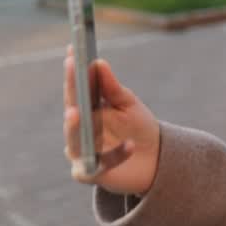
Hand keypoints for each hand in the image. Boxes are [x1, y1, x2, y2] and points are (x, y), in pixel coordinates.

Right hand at [63, 53, 160, 195]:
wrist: (155, 159)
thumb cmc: (137, 126)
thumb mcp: (128, 103)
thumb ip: (113, 87)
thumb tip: (99, 63)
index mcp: (86, 110)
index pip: (75, 89)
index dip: (72, 71)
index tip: (72, 51)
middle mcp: (79, 130)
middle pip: (71, 111)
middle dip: (70, 94)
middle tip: (70, 75)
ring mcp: (81, 152)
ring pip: (73, 140)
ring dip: (74, 128)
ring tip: (77, 113)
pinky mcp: (90, 173)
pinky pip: (98, 164)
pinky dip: (114, 155)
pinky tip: (130, 145)